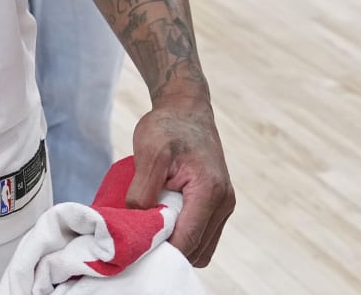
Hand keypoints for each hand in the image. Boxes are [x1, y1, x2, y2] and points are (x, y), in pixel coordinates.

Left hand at [126, 99, 234, 265]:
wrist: (186, 110)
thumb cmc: (167, 127)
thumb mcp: (149, 152)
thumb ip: (143, 188)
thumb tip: (137, 219)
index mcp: (209, 191)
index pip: (188, 239)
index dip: (162, 250)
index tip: (136, 249)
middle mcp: (223, 203)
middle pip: (196, 250)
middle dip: (168, 250)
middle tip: (138, 240)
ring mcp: (223, 206)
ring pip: (201, 248)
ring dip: (176, 244)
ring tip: (148, 230)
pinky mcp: (217, 206)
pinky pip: (202, 235)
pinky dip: (182, 236)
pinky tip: (161, 224)